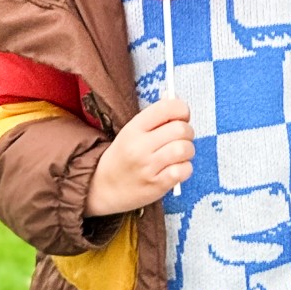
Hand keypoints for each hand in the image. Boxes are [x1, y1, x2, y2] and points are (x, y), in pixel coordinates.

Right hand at [85, 99, 194, 216]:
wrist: (102, 188)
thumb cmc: (123, 155)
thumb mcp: (132, 131)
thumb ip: (155, 117)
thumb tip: (178, 101)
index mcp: (134, 128)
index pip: (167, 107)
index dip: (182, 109)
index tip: (182, 116)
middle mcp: (140, 147)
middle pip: (180, 129)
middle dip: (187, 131)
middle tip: (182, 137)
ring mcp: (148, 168)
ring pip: (184, 149)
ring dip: (188, 150)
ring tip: (180, 154)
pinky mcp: (156, 186)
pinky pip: (183, 170)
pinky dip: (186, 168)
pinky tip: (177, 168)